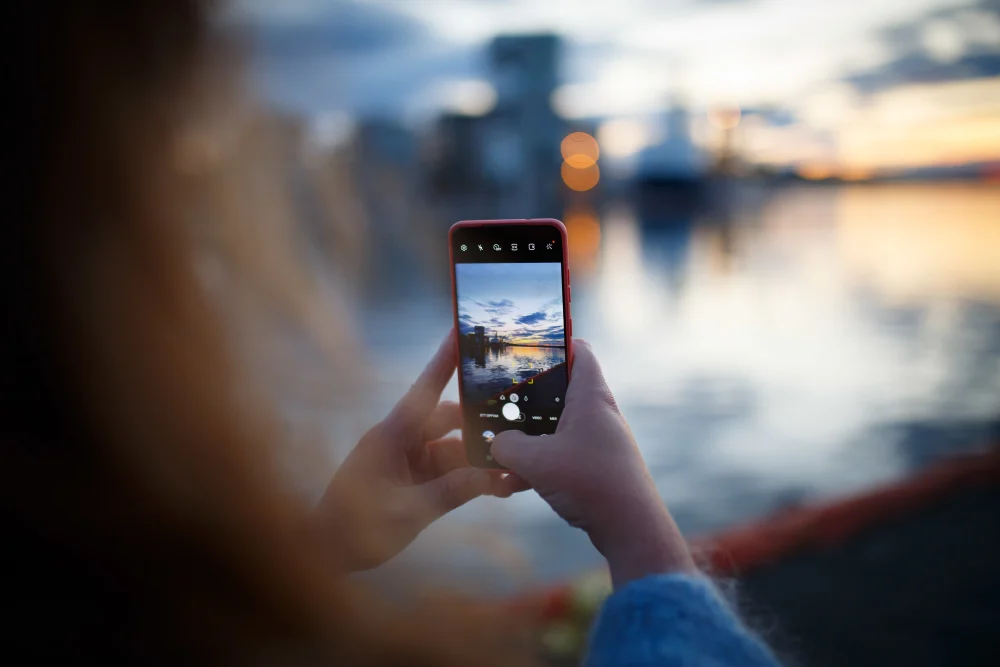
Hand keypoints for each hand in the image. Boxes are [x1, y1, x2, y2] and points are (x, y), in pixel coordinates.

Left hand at [319, 331, 524, 570]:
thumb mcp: (407, 512)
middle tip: (519, 429)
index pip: (424, 390)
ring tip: (515, 474)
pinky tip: (498, 488)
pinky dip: (471, 478)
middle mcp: (402, 440)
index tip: (461, 330)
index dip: (444, 360)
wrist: (326, 553)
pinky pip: (449, 471)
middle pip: (450, 420)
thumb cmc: (354, 528)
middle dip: (482, 425)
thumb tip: (491, 476)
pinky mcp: (414, 479)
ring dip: (481, 459)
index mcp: (391, 435)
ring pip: (454, 448)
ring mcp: (408, 460)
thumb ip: (451, 492)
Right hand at [491, 340, 694, 587]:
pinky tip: (511, 486)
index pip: (579, 350)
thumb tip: (495, 444)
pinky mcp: (596, 467)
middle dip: (527, 398)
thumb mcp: (536, 462)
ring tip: (498, 451)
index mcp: (591, 397)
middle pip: (560, 390)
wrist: (631, 530)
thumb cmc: (591, 484)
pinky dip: (538, 466)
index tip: (525, 346)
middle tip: (498, 400)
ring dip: (528, 439)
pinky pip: (560, 456)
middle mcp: (598, 414)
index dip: (555, 342)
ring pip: (556, 428)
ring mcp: (598, 441)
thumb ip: (507, 446)